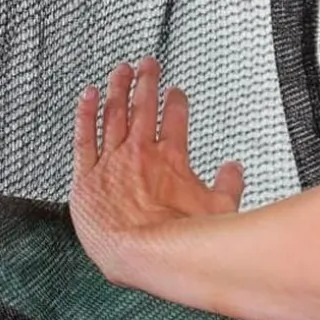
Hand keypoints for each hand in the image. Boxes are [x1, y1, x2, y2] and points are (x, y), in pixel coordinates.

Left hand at [70, 57, 243, 286]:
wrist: (144, 255)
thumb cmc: (180, 241)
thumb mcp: (219, 208)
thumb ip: (229, 184)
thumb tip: (235, 169)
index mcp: (171, 157)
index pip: (175, 116)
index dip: (176, 101)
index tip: (175, 92)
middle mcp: (141, 153)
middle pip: (143, 105)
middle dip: (146, 81)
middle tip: (147, 64)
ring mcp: (113, 162)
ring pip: (114, 113)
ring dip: (118, 88)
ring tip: (120, 70)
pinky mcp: (87, 177)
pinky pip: (84, 137)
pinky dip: (85, 113)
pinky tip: (88, 95)